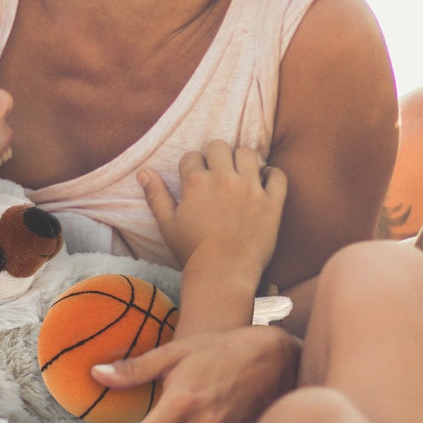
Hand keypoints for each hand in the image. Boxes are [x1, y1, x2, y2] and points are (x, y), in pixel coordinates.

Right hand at [141, 143, 286, 276]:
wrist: (223, 275)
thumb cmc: (192, 251)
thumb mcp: (167, 224)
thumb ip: (156, 195)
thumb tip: (144, 171)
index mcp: (196, 182)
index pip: (192, 156)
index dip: (192, 166)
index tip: (196, 178)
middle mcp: (224, 179)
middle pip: (219, 146)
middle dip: (215, 156)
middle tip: (218, 172)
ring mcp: (250, 188)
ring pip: (248, 153)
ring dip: (243, 160)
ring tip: (241, 173)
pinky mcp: (272, 202)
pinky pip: (278, 175)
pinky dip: (272, 174)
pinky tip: (264, 181)